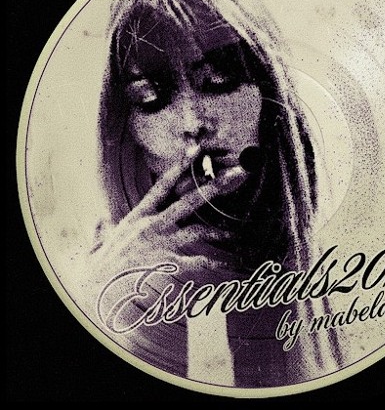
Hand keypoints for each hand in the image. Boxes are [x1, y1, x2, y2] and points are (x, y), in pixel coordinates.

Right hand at [89, 149, 247, 285]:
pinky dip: (212, 260)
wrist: (96, 285)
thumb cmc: (101, 264)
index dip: (180, 167)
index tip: (197, 150)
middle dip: (213, 189)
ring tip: (234, 232)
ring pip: (198, 230)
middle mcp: (153, 225)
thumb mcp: (102, 240)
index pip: (162, 186)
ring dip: (218, 231)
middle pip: (188, 203)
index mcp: (139, 215)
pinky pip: (196, 261)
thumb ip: (102, 229)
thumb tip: (99, 222)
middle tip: (235, 177)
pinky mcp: (168, 263)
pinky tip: (226, 261)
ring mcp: (162, 244)